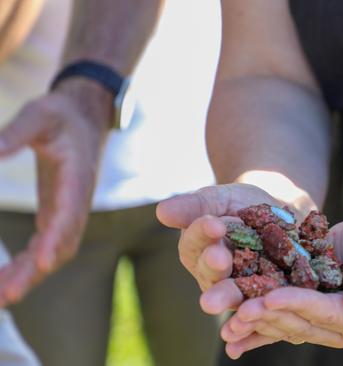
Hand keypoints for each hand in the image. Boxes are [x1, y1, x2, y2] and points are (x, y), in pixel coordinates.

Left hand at [0, 79, 111, 305]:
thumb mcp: (38, 116)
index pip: (69, 213)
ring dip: (30, 275)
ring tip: (0, 297)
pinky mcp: (58, 213)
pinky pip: (46, 246)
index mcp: (75, 177)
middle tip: (7, 294)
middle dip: (36, 271)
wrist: (85, 117)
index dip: (56, 239)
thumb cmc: (61, 115)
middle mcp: (76, 201)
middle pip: (62, 244)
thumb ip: (14, 133)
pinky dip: (29, 265)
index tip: (44, 263)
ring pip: (55, 252)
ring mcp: (68, 210)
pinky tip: (7, 278)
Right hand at [156, 183, 291, 292]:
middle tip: (219, 259)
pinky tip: (263, 303)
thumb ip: (194, 206)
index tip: (214, 224)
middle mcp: (213, 274)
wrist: (280, 216)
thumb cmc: (240, 206)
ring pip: (232, 294)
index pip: (196, 241)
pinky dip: (259, 305)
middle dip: (214, 266)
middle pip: (210, 272)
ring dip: (228, 295)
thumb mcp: (219, 199)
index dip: (203, 233)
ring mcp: (238, 289)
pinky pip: (260, 303)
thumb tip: (161, 211)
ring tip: (223, 297)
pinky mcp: (263, 297)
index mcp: (196, 249)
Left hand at [218, 213, 342, 358]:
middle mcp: (339, 327)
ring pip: (284, 327)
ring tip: (229, 324)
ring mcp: (320, 322)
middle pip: (300, 323)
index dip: (298, 304)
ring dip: (256, 326)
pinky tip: (231, 339)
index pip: (326, 312)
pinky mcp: (304, 313)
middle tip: (241, 308)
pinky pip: (278, 325)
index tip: (272, 295)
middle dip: (269, 316)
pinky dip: (254, 333)